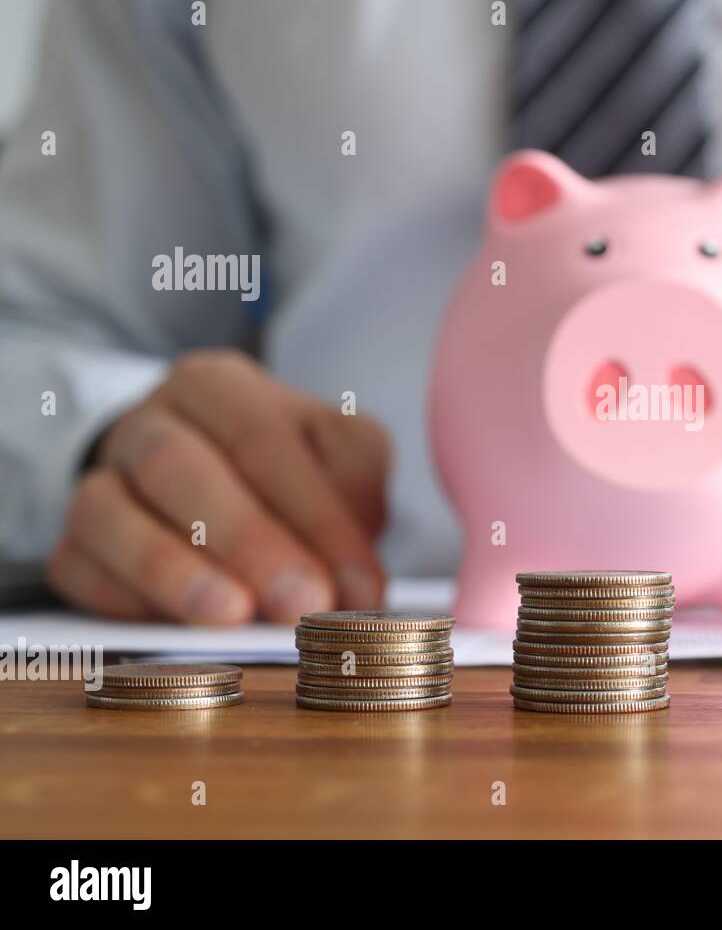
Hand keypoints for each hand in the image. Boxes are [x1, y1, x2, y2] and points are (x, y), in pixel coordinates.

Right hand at [46, 350, 389, 623]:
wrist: (208, 479)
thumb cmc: (289, 472)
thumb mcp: (341, 459)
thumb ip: (356, 500)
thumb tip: (356, 587)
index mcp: (219, 387)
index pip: (261, 439)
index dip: (314, 516)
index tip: (357, 585)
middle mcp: (150, 422)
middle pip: (176, 467)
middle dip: (246, 540)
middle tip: (299, 602)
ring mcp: (100, 479)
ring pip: (108, 513)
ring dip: (172, 571)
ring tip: (232, 617)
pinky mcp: (70, 542)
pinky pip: (77, 567)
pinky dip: (126, 600)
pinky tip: (178, 628)